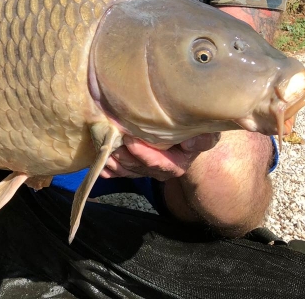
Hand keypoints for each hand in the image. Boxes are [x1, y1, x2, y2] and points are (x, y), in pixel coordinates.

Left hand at [101, 133, 219, 181]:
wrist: (187, 139)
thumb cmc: (194, 132)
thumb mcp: (205, 134)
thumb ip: (202, 140)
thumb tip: (190, 144)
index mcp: (176, 164)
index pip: (158, 163)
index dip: (143, 154)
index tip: (130, 139)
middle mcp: (159, 171)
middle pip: (137, 166)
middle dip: (122, 155)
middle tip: (108, 140)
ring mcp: (145, 170)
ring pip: (126, 170)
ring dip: (112, 161)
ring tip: (100, 149)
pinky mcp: (134, 168)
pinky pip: (119, 172)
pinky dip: (109, 169)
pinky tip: (99, 165)